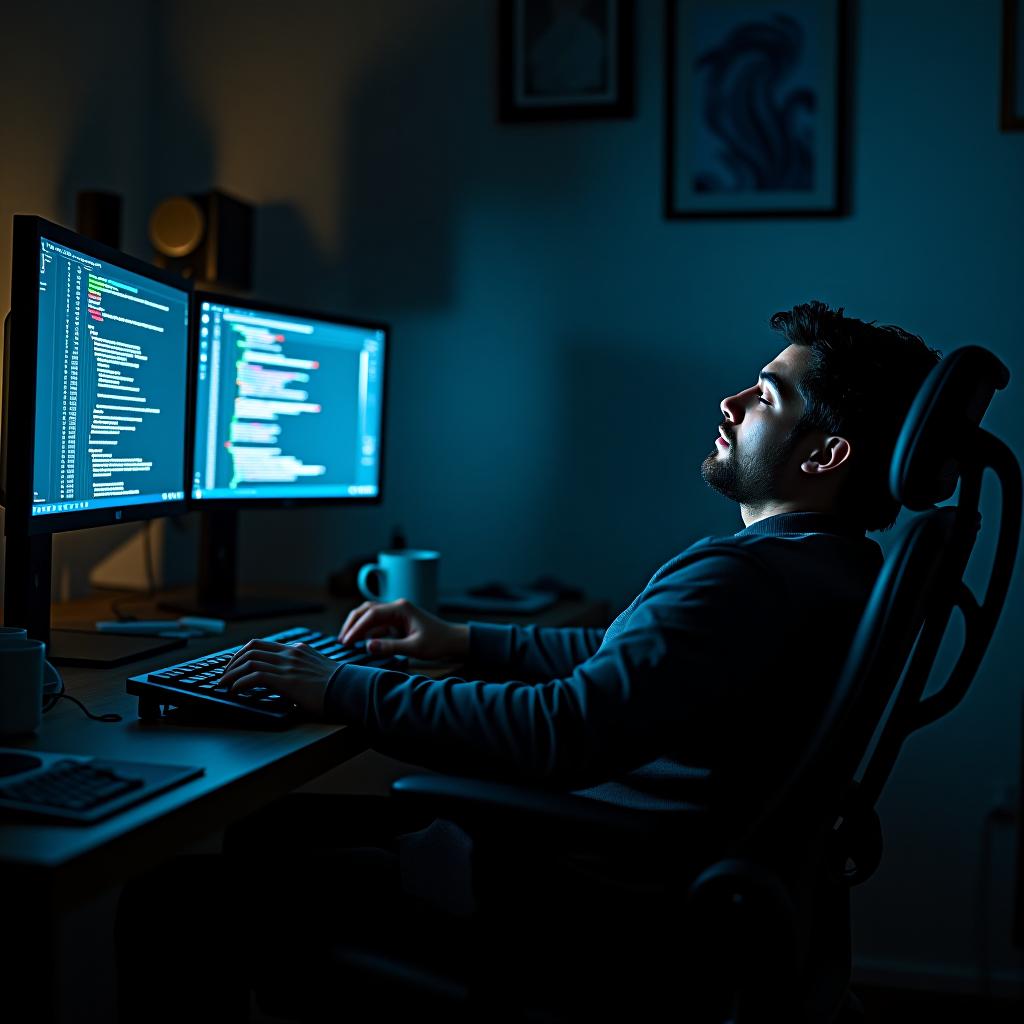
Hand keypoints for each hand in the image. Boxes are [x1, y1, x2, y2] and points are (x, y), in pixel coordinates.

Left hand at [220, 640, 337, 715]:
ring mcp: (288, 664)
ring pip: (249, 661)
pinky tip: (236, 690)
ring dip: (231, 673)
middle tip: (224, 675)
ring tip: (224, 684)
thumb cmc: (338, 686)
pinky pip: (255, 675)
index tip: (235, 665)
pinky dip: (240, 682)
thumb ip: (301, 671)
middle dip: (232, 662)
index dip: (243, 654)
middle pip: (251, 648)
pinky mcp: (287, 679)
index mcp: (297, 649)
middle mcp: (290, 653)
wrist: (350, 689)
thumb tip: (287, 684)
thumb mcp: (317, 671)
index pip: (262, 645)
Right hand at [339, 598, 468, 661]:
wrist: (452, 640)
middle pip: (367, 610)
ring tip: (347, 640)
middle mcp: (396, 607)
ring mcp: (396, 613)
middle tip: (342, 640)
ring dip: (358, 626)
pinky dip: (367, 631)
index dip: (356, 627)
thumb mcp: (414, 647)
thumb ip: (390, 646)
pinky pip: (377, 624)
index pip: (371, 614)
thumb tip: (367, 646)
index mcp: (401, 608)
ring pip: (370, 615)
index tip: (346, 640)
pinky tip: (361, 642)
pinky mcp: (397, 622)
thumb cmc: (437, 642)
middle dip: (352, 623)